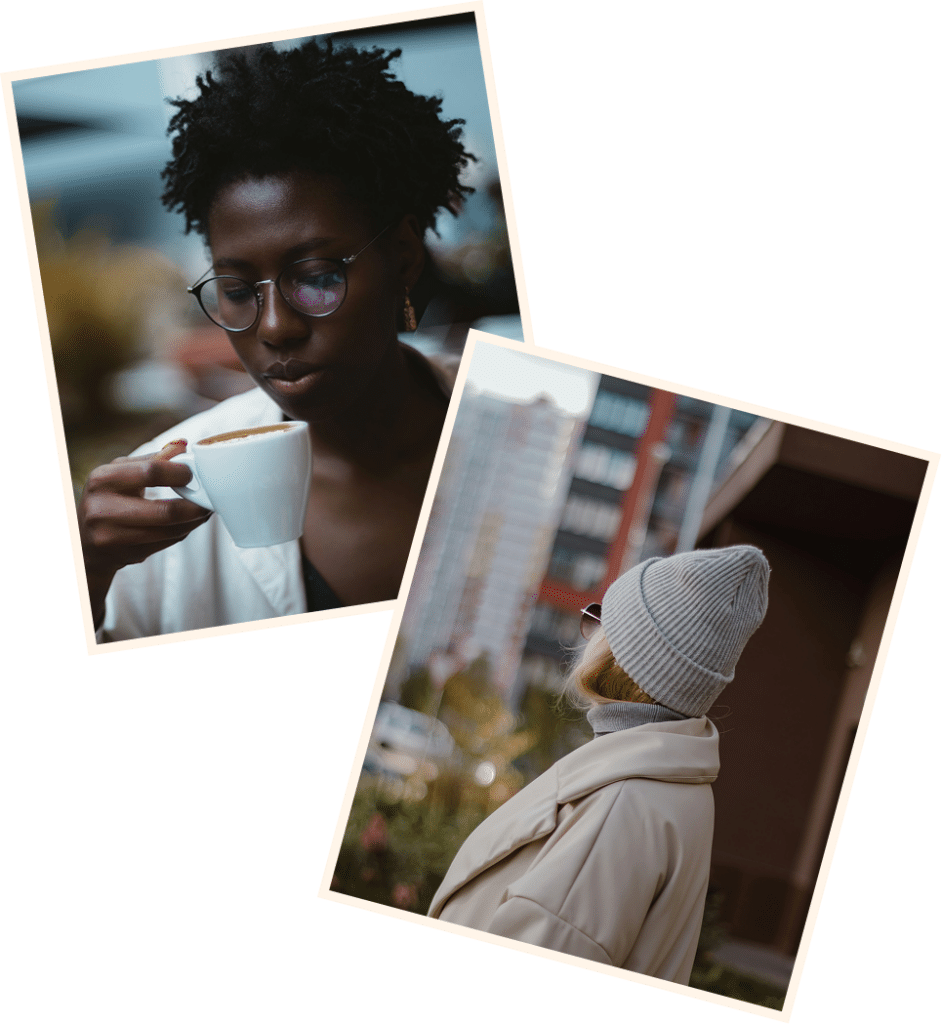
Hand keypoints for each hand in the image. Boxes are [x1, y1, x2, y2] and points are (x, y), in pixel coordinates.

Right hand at [79, 439, 212, 626]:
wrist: (84, 540)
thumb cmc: (108, 497)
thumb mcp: (121, 472)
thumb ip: (152, 459)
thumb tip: (183, 445)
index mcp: (103, 479)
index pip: (151, 473)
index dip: (179, 474)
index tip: (193, 474)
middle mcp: (102, 509)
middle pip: (165, 511)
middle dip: (195, 507)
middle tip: (209, 501)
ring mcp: (112, 536)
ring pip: (170, 532)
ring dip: (193, 522)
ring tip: (203, 511)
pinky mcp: (124, 555)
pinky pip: (166, 544)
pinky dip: (182, 533)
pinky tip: (187, 524)